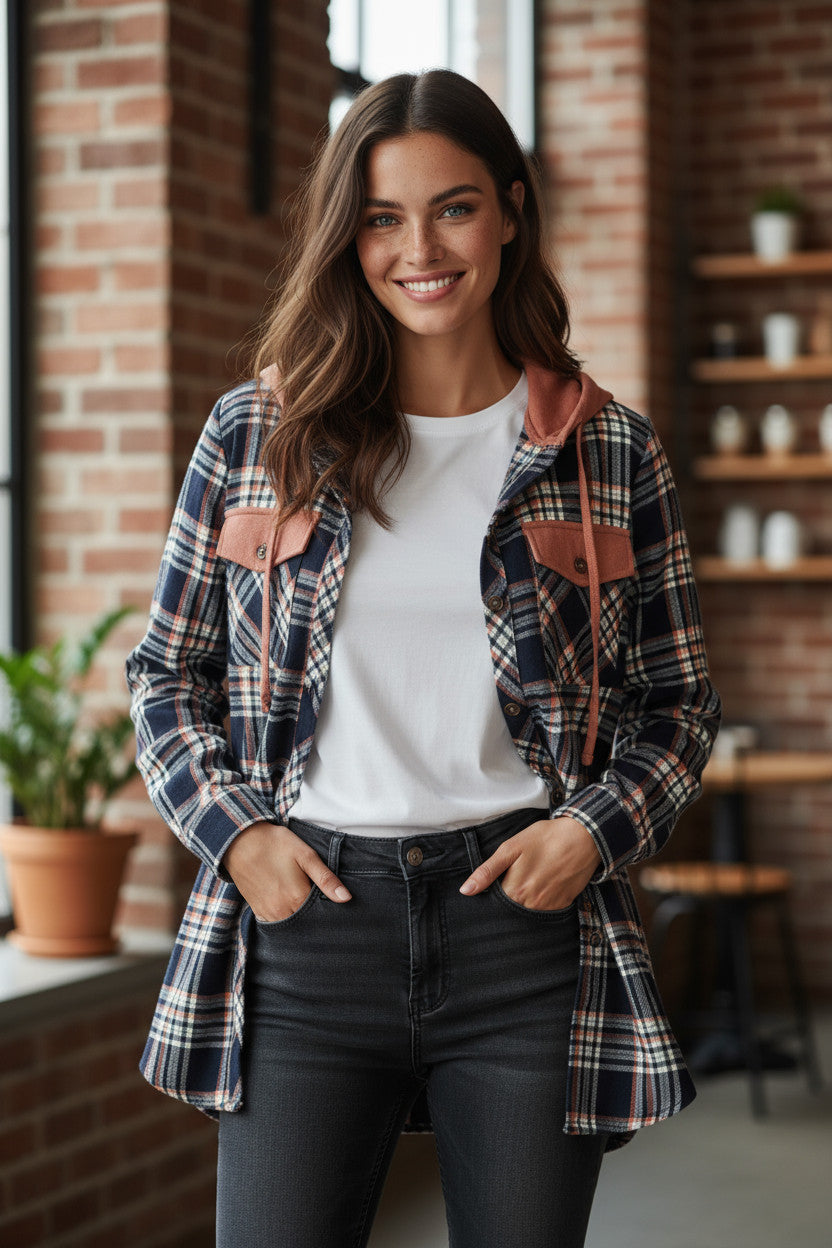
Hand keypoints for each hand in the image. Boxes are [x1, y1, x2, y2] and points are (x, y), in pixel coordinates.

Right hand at [224, 821, 350, 921]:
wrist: (241, 841)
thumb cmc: (275, 844)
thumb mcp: (305, 855)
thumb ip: (326, 879)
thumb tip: (346, 898)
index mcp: (297, 898)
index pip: (322, 916)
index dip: (331, 912)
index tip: (337, 908)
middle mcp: (282, 911)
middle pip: (307, 923)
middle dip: (317, 918)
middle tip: (323, 905)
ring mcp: (268, 913)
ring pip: (292, 926)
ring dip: (302, 920)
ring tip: (307, 905)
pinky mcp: (258, 911)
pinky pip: (276, 924)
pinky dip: (287, 919)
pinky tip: (292, 908)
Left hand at [459, 816, 600, 910]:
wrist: (583, 836)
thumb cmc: (544, 838)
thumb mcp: (511, 848)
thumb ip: (487, 871)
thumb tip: (465, 891)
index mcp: (515, 891)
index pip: (495, 904)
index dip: (493, 895)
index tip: (498, 883)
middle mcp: (531, 904)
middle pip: (512, 909)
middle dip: (509, 899)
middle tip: (518, 876)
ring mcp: (549, 906)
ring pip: (529, 911)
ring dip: (526, 901)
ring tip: (532, 878)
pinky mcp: (564, 904)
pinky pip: (547, 910)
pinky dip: (542, 901)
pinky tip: (545, 883)